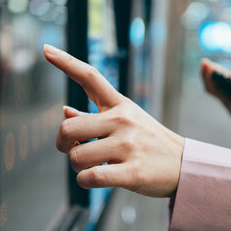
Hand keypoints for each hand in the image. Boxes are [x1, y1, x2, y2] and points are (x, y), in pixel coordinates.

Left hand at [44, 44, 184, 196]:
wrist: (185, 165)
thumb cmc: (150, 143)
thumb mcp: (128, 122)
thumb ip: (95, 117)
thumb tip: (65, 111)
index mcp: (120, 105)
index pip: (91, 77)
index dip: (66, 62)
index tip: (46, 49)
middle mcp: (123, 120)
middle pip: (68, 128)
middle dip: (63, 144)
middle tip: (74, 151)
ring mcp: (128, 145)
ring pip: (76, 157)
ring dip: (77, 167)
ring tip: (92, 167)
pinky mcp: (132, 171)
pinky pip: (91, 177)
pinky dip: (84, 181)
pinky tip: (92, 180)